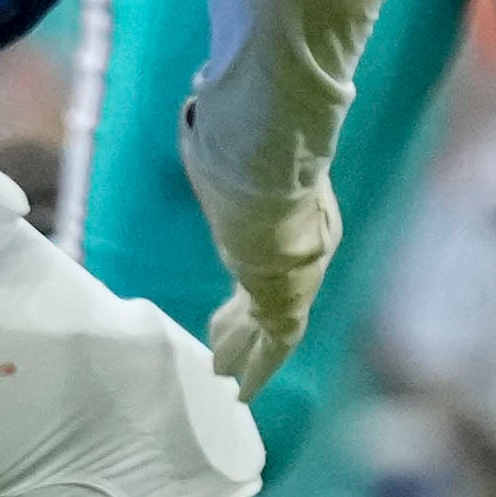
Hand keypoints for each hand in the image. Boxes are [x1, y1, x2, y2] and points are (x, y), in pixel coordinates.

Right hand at [184, 142, 338, 396]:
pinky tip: (241, 391)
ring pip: (263, 329)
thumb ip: (221, 143)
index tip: (236, 293)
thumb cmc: (252, 170)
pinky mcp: (285, 309)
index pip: (266, 261)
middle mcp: (297, 260)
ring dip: (242, 351)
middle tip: (228, 347)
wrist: (270, 194)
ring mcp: (292, 286)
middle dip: (244, 324)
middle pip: (266, 299)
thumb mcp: (237, 156)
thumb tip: (198, 105)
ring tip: (223, 375)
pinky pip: (271, 350)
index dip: (249, 278)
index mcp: (289, 229)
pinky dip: (257, 370)